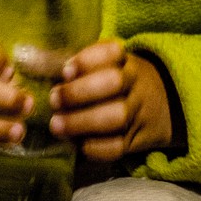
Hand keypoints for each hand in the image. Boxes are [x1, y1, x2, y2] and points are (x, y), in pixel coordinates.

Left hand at [48, 40, 174, 161]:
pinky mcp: (136, 140)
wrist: (164, 105)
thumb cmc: (119, 82)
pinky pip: (118, 147)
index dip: (88, 60)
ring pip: (116, 116)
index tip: (66, 70)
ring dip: (82, 122)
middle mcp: (134, 82)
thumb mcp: (107, 65)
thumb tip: (36, 66)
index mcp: (124, 60)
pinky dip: (95, 148)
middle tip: (54, 100)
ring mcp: (138, 112)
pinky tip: (77, 144)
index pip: (111, 52)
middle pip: (113, 83)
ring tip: (57, 125)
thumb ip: (78, 66)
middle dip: (79, 92)